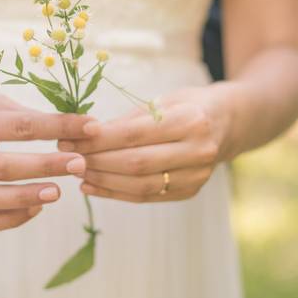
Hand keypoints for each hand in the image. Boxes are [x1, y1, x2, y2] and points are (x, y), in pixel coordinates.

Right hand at [0, 95, 95, 232]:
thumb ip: (24, 114)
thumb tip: (70, 127)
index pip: (19, 126)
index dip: (58, 126)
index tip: (90, 126)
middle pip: (4, 166)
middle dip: (46, 166)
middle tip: (79, 164)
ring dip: (27, 198)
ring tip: (59, 192)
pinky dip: (12, 219)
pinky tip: (36, 208)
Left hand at [58, 87, 230, 202]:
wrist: (230, 123)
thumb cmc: (190, 105)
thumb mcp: (164, 101)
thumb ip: (128, 120)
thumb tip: (84, 133)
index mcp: (191, 121)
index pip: (135, 134)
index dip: (100, 139)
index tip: (71, 137)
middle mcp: (198, 151)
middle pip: (136, 163)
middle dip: (96, 162)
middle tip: (67, 158)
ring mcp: (197, 176)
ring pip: (140, 185)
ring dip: (102, 181)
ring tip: (76, 173)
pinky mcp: (190, 191)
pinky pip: (147, 197)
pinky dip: (116, 193)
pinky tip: (93, 186)